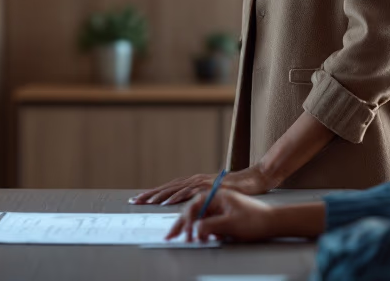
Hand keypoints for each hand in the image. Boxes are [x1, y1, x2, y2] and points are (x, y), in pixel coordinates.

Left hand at [128, 165, 273, 206]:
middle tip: (135, 200)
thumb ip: (203, 201)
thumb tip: (192, 210)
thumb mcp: (215, 197)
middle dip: (151, 194)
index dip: (155, 193)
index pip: (171, 188)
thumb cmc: (236, 189)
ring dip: (160, 195)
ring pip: (176, 188)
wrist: (254, 179)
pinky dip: (178, 196)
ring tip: (147, 202)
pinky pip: (191, 191)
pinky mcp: (209, 185)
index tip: (140, 199)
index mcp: (194, 182)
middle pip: (169, 187)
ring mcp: (201, 181)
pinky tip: (169, 201)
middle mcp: (195, 179)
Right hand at [164, 189, 280, 242]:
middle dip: (180, 224)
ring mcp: (219, 206)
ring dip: (192, 229)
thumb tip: (195, 229)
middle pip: (192, 210)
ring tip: (185, 239)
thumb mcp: (231, 224)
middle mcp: (215, 198)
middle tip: (170, 236)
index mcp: (216, 194)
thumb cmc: (256, 219)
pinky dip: (203, 230)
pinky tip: (203, 238)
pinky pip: (207, 222)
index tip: (183, 232)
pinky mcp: (223, 214)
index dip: (185, 220)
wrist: (274, 222)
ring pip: (198, 218)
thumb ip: (210, 226)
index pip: (193, 205)